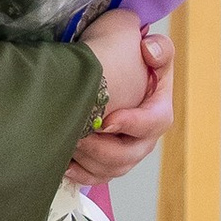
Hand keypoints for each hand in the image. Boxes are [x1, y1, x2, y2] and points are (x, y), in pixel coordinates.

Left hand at [68, 10, 172, 186]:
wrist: (102, 69)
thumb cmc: (124, 55)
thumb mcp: (142, 42)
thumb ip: (156, 46)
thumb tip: (148, 50)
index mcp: (158, 109)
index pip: (154, 122)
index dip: (133, 124)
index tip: (108, 121)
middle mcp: (145, 136)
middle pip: (130, 154)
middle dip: (102, 149)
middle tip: (79, 137)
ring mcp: (127, 152)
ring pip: (111, 169)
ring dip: (89, 161)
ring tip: (67, 146)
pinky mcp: (107, 162)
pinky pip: (96, 177)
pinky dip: (80, 173)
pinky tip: (63, 163)